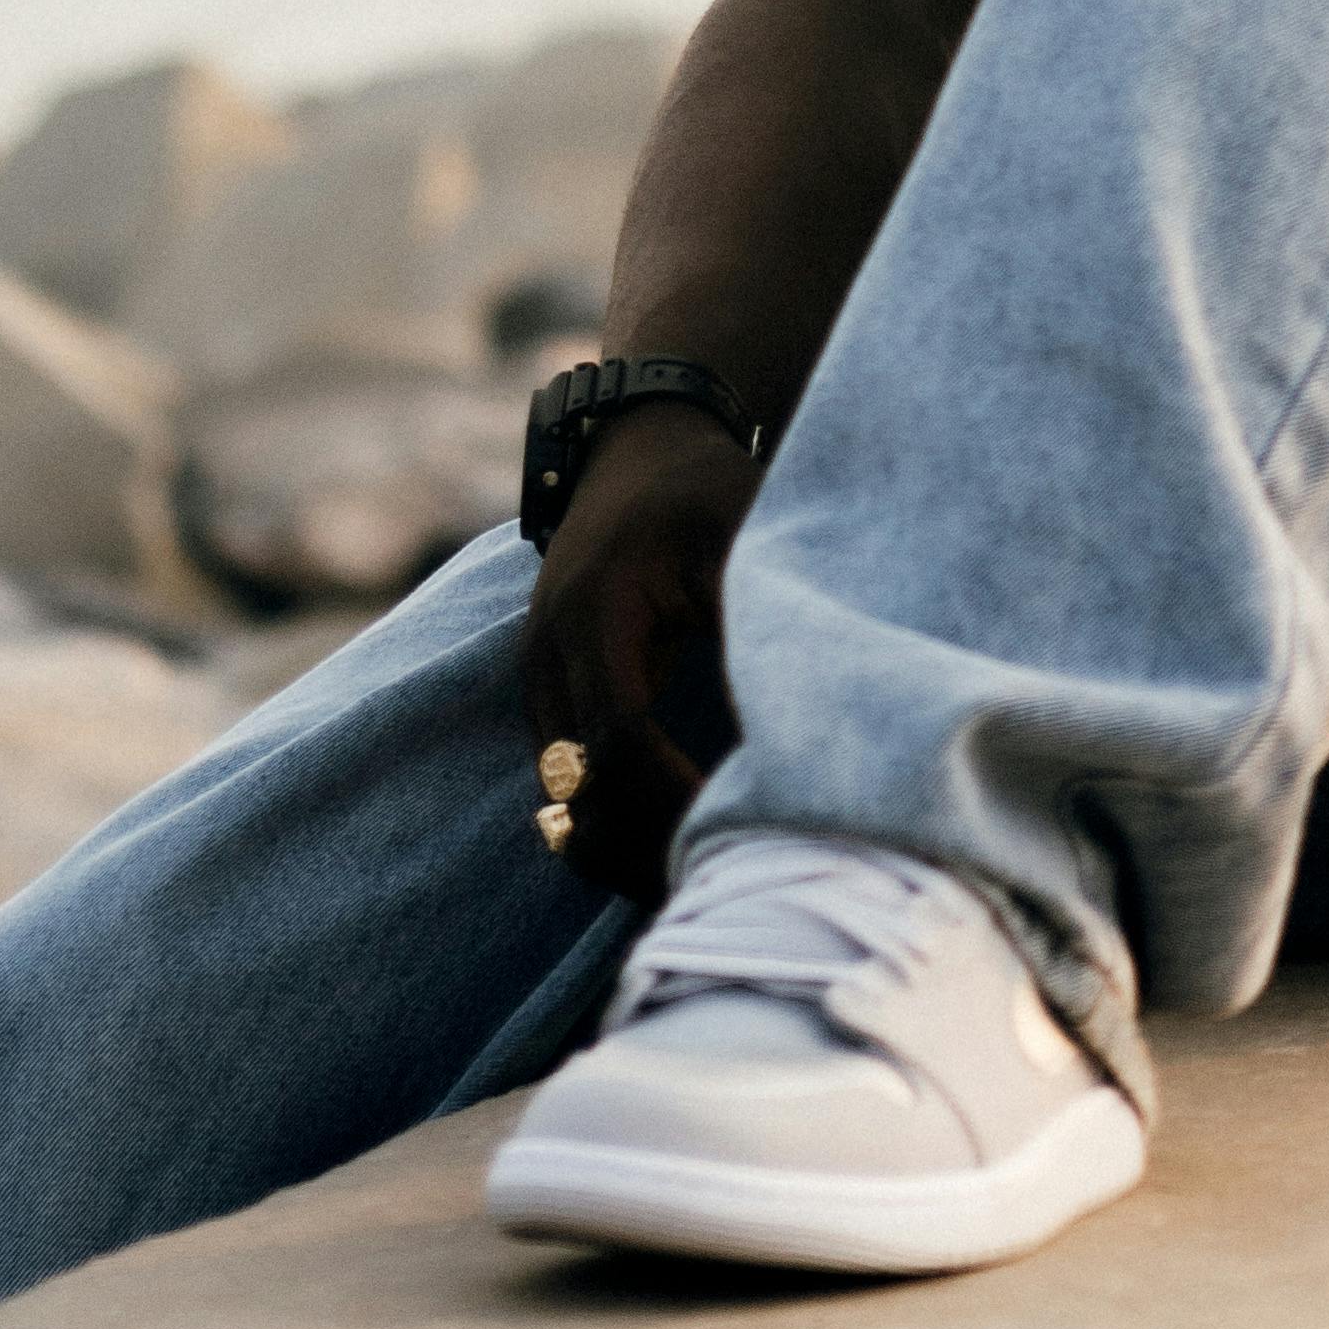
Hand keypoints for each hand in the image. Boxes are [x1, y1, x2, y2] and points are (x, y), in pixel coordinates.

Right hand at [517, 400, 751, 905]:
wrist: (638, 444)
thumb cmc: (703, 489)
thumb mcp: (742, 536)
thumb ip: (754, 627)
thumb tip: (790, 742)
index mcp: (594, 611)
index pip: (620, 741)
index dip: (675, 802)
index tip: (743, 831)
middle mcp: (548, 650)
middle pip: (583, 790)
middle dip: (650, 847)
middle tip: (730, 884)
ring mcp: (538, 674)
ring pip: (566, 799)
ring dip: (627, 848)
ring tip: (707, 882)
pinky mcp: (547, 691)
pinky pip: (567, 782)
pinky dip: (613, 823)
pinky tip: (674, 850)